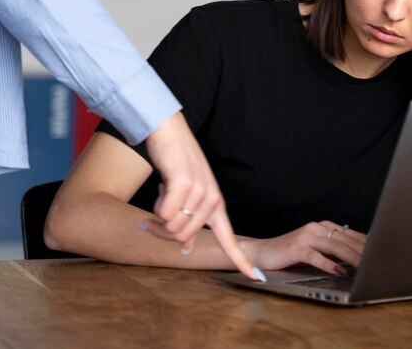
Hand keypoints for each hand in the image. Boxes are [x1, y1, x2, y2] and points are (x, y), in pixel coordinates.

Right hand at [143, 113, 260, 279]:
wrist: (170, 134)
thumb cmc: (176, 167)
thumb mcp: (186, 196)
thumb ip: (188, 221)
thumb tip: (184, 248)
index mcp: (216, 206)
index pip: (230, 238)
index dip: (241, 260)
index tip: (256, 277)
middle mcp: (212, 201)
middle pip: (182, 237)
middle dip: (162, 230)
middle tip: (155, 212)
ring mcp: (201, 192)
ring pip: (172, 227)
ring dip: (158, 214)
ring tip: (164, 192)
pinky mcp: (185, 185)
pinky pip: (165, 213)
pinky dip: (157, 204)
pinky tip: (162, 186)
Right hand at [241, 222, 367, 274]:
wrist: (261, 252)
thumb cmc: (289, 252)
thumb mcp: (314, 249)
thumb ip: (331, 250)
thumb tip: (355, 257)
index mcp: (321, 227)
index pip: (348, 233)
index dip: (365, 242)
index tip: (379, 250)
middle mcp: (315, 228)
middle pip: (344, 239)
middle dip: (362, 250)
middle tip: (376, 260)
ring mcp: (305, 237)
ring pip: (334, 246)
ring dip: (350, 256)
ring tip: (363, 266)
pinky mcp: (296, 248)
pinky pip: (316, 256)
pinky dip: (329, 263)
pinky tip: (339, 270)